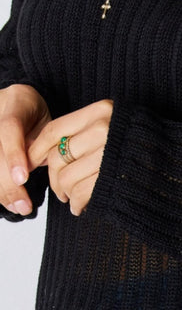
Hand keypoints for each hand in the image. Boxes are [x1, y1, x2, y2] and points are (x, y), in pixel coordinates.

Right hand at [0, 84, 50, 214]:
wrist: (22, 104)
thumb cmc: (38, 116)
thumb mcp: (48, 124)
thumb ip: (41, 144)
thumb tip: (35, 168)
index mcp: (16, 101)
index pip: (9, 129)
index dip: (14, 155)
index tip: (23, 178)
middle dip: (8, 183)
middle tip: (24, 206)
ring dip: (2, 190)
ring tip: (18, 208)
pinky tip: (9, 203)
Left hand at [28, 99, 112, 216]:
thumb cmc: (151, 150)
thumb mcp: (119, 125)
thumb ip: (87, 129)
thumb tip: (46, 150)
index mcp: (103, 112)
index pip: (56, 130)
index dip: (39, 149)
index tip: (36, 161)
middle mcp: (105, 130)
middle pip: (59, 157)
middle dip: (55, 179)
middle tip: (61, 190)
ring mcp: (110, 156)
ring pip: (67, 178)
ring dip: (67, 194)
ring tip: (74, 199)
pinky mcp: (114, 181)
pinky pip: (81, 194)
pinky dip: (78, 204)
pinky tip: (83, 207)